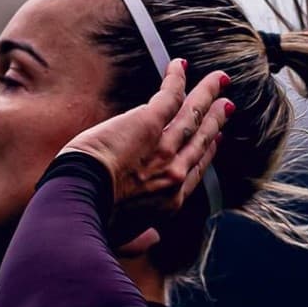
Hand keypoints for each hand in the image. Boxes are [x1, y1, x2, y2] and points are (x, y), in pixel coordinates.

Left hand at [59, 58, 233, 252]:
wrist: (81, 206)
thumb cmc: (94, 225)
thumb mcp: (123, 238)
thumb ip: (140, 239)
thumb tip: (150, 241)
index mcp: (169, 202)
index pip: (195, 171)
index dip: (207, 153)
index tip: (215, 141)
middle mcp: (174, 173)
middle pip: (201, 141)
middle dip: (215, 122)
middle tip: (226, 106)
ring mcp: (164, 148)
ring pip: (192, 115)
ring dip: (207, 94)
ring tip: (219, 79)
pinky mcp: (147, 124)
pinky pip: (169, 96)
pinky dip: (176, 79)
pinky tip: (180, 65)